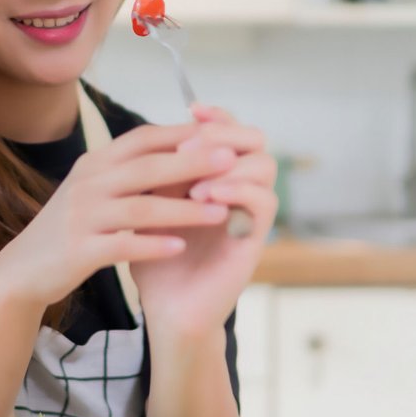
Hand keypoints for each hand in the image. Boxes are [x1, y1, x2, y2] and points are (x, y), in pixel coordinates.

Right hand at [0, 122, 240, 309]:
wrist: (25, 268)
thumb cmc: (72, 227)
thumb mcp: (96, 189)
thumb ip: (131, 170)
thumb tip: (184, 147)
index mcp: (95, 163)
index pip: (144, 139)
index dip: (184, 135)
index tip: (223, 134)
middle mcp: (88, 183)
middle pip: (147, 167)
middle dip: (193, 163)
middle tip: (232, 161)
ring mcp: (82, 216)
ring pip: (141, 208)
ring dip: (184, 209)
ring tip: (221, 212)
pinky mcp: (79, 250)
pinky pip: (123, 245)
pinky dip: (153, 245)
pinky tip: (181, 248)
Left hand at [129, 105, 276, 340]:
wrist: (166, 306)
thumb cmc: (157, 256)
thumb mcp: (151, 206)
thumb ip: (158, 171)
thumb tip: (151, 130)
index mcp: (215, 176)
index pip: (229, 130)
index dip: (217, 115)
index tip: (191, 109)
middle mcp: (238, 190)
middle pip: (254, 139)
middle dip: (224, 133)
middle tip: (190, 147)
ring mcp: (249, 213)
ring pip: (264, 165)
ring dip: (228, 165)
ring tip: (194, 185)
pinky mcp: (255, 237)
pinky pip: (265, 201)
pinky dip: (238, 191)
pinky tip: (207, 197)